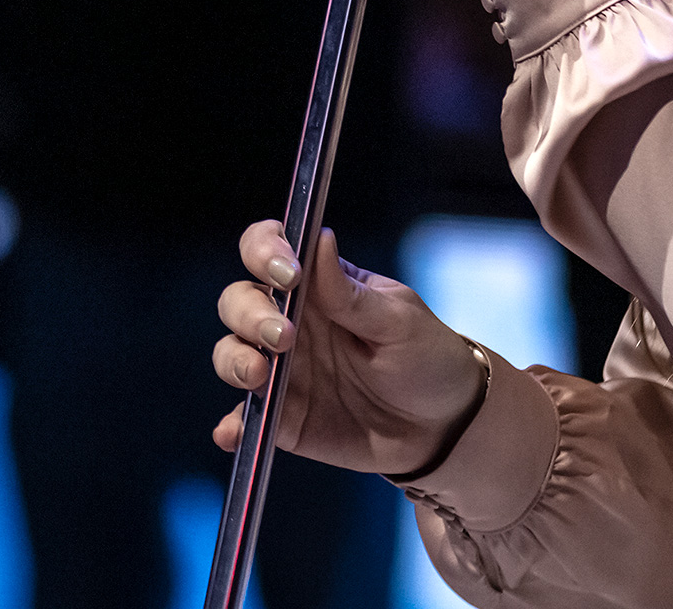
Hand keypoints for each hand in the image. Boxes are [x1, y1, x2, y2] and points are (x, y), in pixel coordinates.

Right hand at [212, 222, 486, 475]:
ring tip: (261, 373)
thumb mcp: (399, 322)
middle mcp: (290, 322)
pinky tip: (233, 432)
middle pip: (239, 301)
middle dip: (249, 312)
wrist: (442, 427)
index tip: (288, 274)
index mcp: (319, 286)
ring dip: (235, 359)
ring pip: (231, 353)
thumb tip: (320, 240)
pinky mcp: (281, 417)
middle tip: (285, 335)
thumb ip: (353, 294)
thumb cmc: (427, 358)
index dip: (264, 250)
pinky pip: (244, 419)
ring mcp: (282, 370)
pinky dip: (231, 425)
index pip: (270, 250)